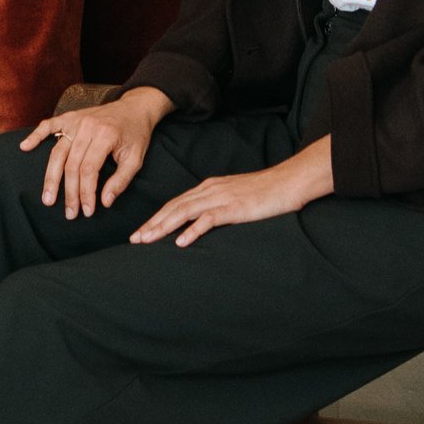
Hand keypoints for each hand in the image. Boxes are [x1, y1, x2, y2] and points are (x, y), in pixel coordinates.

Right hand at [20, 86, 172, 218]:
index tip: (87, 211)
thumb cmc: (136, 135)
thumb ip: (121, 181)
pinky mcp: (70, 117)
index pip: (89, 170)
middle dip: (69, 192)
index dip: (86, 193)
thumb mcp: (136, 159)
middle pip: (71, 164)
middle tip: (69, 213)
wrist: (134, 108)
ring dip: (51, 177)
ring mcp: (76, 120)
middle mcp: (88, 127)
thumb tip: (105, 202)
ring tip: (48, 198)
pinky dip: (36, 136)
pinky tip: (25, 147)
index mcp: (106, 136)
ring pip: (58, 151)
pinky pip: (49, 125)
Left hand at [131, 136, 335, 248]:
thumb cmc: (264, 193)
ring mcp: (222, 197)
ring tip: (147, 241)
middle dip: (152, 224)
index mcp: (208, 188)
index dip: (156, 218)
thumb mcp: (235, 198)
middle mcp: (210, 190)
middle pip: (174, 208)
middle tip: (134, 240)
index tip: (141, 232)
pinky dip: (193, 230)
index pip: (175, 203)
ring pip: (185, 212)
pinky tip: (181, 242)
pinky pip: (209, 219)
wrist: (288, 182)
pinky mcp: (235, 207)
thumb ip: (217, 207)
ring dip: (163, 227)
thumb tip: (201, 223)